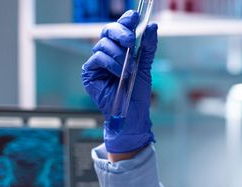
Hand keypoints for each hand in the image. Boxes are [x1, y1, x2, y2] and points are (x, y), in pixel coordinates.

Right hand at [82, 10, 157, 153]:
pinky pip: (98, 59)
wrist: (132, 115)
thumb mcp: (145, 67)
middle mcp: (107, 54)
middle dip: (121, 33)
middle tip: (131, 41)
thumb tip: (152, 26)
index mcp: (120, 50)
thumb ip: (147, 47)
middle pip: (108, 31)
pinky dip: (111, 64)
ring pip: (103, 45)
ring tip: (129, 70)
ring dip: (119, 56)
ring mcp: (97, 63)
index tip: (134, 16)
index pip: (120, 29)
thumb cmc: (137, 94)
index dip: (126, 20)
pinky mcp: (89, 73)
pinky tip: (120, 74)